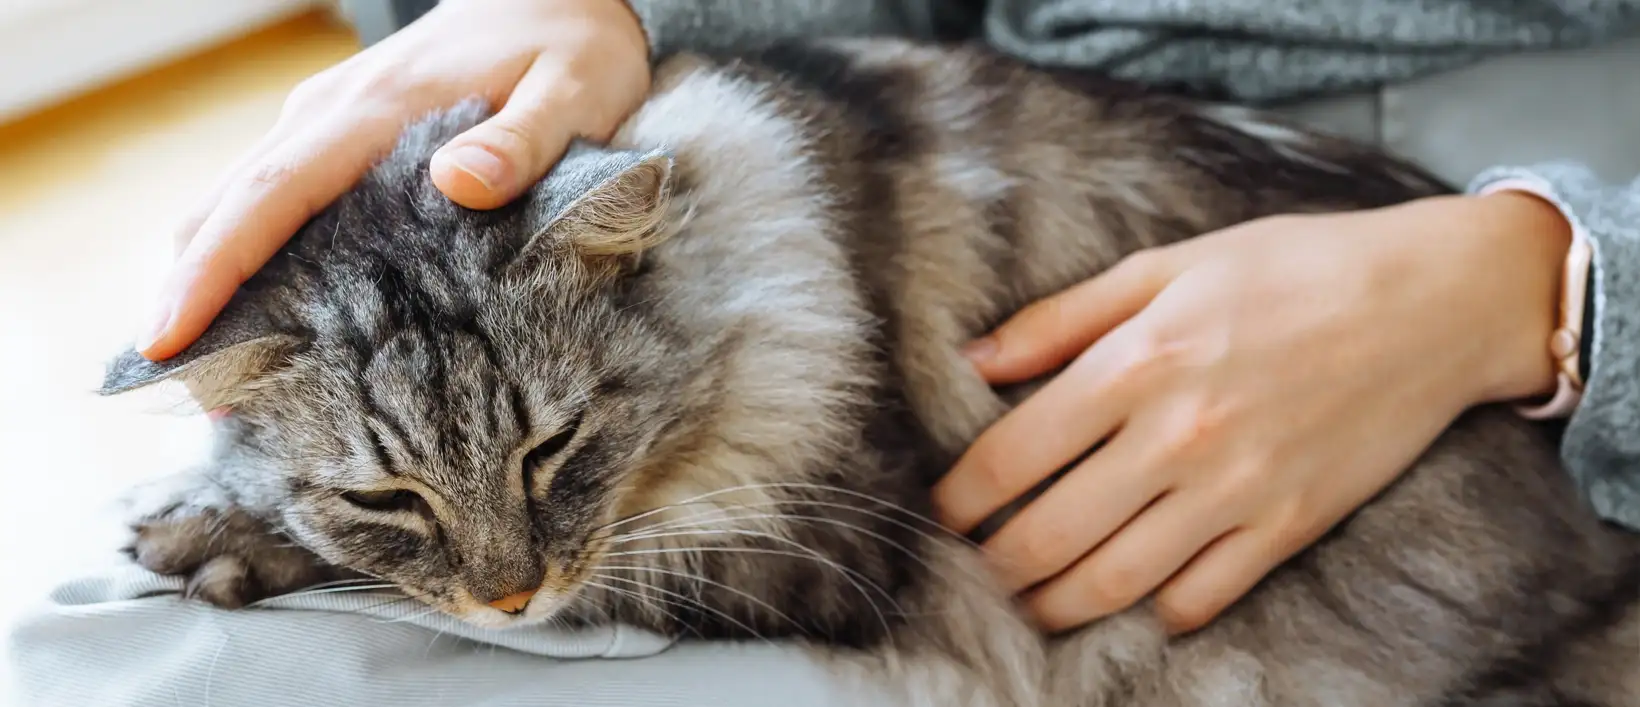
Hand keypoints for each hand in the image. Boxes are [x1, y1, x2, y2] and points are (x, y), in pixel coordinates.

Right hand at [138, 0, 649, 359]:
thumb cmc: (572, 48)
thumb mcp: (573, 92)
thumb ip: (522, 141)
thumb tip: (456, 183)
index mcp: (378, 111)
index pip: (272, 193)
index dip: (214, 270)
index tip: (168, 340)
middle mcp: (329, 115)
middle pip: (227, 206)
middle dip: (192, 297)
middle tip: (190, 399)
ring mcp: (326, 123)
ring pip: (237, 204)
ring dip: (212, 283)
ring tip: (216, 386)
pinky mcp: (337, 136)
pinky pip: (270, 200)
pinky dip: (245, 259)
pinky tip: (260, 326)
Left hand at [933, 193, 1571, 634]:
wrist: (1433, 302)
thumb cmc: (1292, 269)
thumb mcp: (1168, 265)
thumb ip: (1062, 319)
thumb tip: (975, 360)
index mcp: (1136, 363)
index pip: (1010, 457)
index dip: (960, 499)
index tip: (944, 513)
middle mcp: (1176, 436)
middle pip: (1048, 535)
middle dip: (994, 565)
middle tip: (974, 568)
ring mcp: (1234, 491)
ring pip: (1113, 582)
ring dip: (1054, 605)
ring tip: (1028, 603)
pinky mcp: (1287, 527)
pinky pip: (1200, 597)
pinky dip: (1154, 611)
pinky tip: (1131, 598)